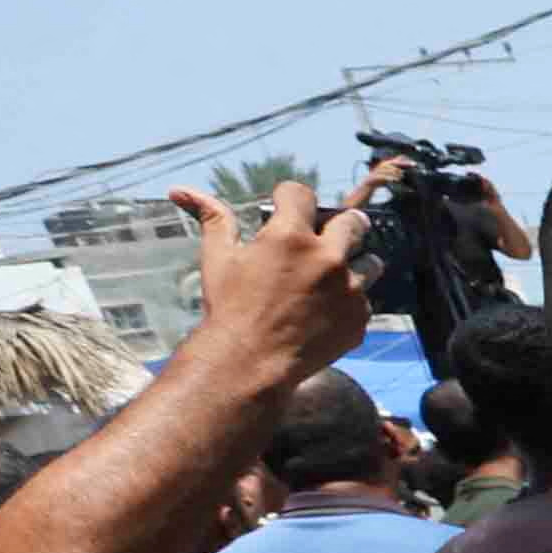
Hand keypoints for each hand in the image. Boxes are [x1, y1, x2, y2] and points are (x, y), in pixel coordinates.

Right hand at [170, 178, 373, 390]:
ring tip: (327, 276)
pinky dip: (349, 301)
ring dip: (353, 263)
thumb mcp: (218, 258)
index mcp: (290, 237)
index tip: (285, 207)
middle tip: (322, 236)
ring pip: (369, 262)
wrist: (250, 362)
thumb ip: (213, 218)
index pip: (302, 193)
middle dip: (337, 225)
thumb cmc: (230, 308)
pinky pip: (365, 300)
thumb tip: (182, 191)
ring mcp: (349, 290)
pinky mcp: (360, 318)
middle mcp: (327, 259)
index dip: (290, 197)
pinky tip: (324, 309)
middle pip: (352, 222)